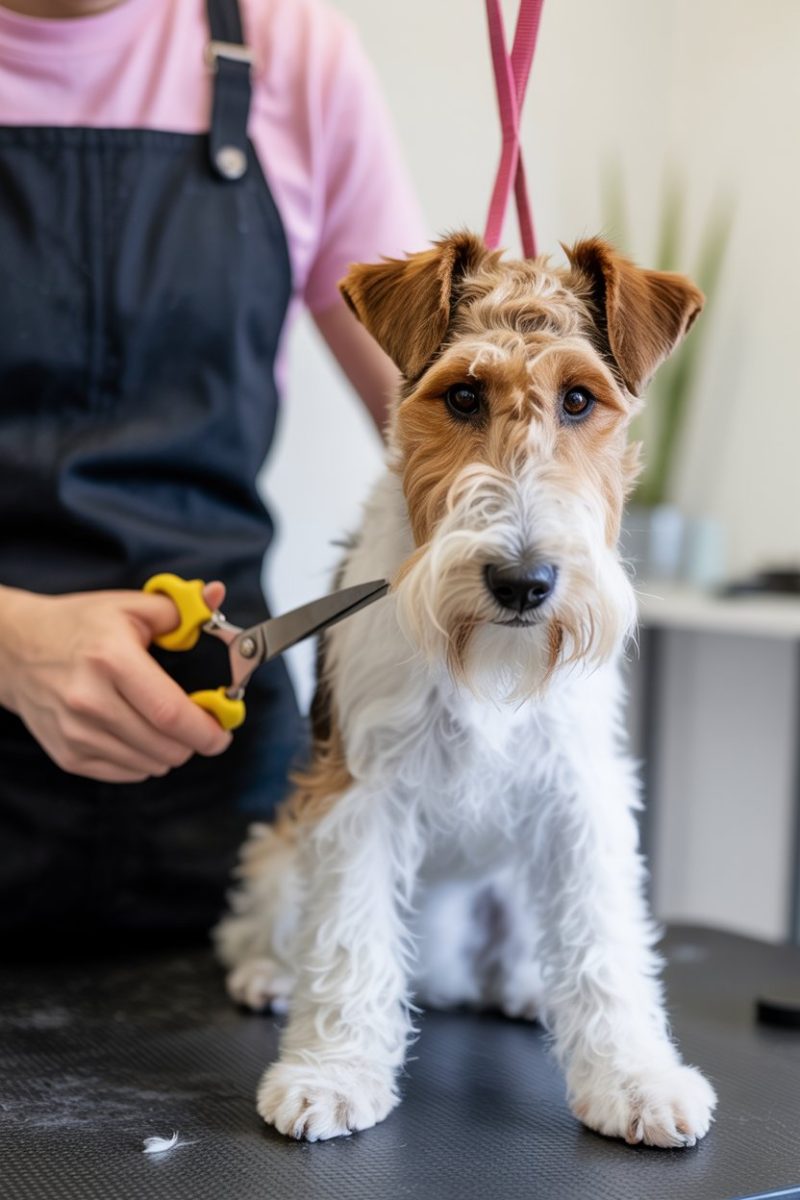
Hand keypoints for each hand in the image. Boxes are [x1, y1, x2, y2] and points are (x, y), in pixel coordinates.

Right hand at [0, 582, 231, 782]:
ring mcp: (76, 733)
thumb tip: (214, 594)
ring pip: (149, 765)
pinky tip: (139, 734)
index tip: (223, 730)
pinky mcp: (68, 755)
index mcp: (111, 659)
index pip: (170, 712)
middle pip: (164, 745)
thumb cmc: (79, 626)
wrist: (16, 650)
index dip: (206, 729)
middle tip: (200, 725)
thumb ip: (179, 608)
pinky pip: (126, 774)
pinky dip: (144, 761)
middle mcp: (90, 700)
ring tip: (164, 725)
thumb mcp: (128, 606)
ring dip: (170, 751)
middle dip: (194, 741)